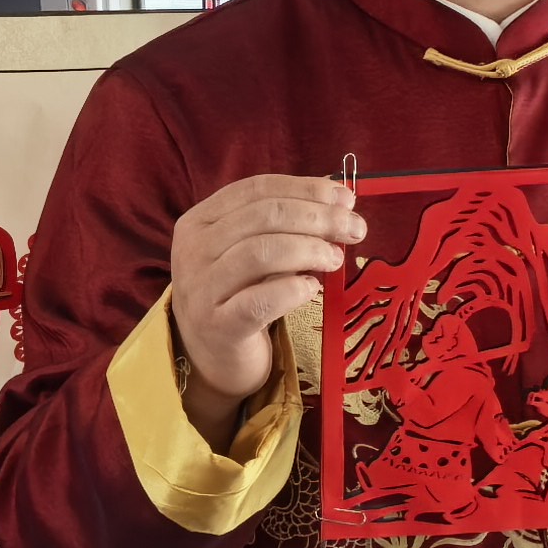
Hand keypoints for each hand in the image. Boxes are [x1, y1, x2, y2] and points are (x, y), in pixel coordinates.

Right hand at [167, 173, 362, 435]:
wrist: (210, 359)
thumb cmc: (237, 297)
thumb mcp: (248, 252)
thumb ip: (281, 224)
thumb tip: (336, 198)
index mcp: (199, 221)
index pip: (256, 189)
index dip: (306, 189)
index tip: (346, 199)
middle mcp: (193, 250)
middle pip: (263, 216)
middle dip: (318, 217)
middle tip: (354, 229)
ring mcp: (200, 289)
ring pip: (260, 252)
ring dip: (309, 249)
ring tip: (336, 259)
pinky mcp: (217, 326)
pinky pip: (260, 301)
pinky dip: (293, 289)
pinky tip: (312, 288)